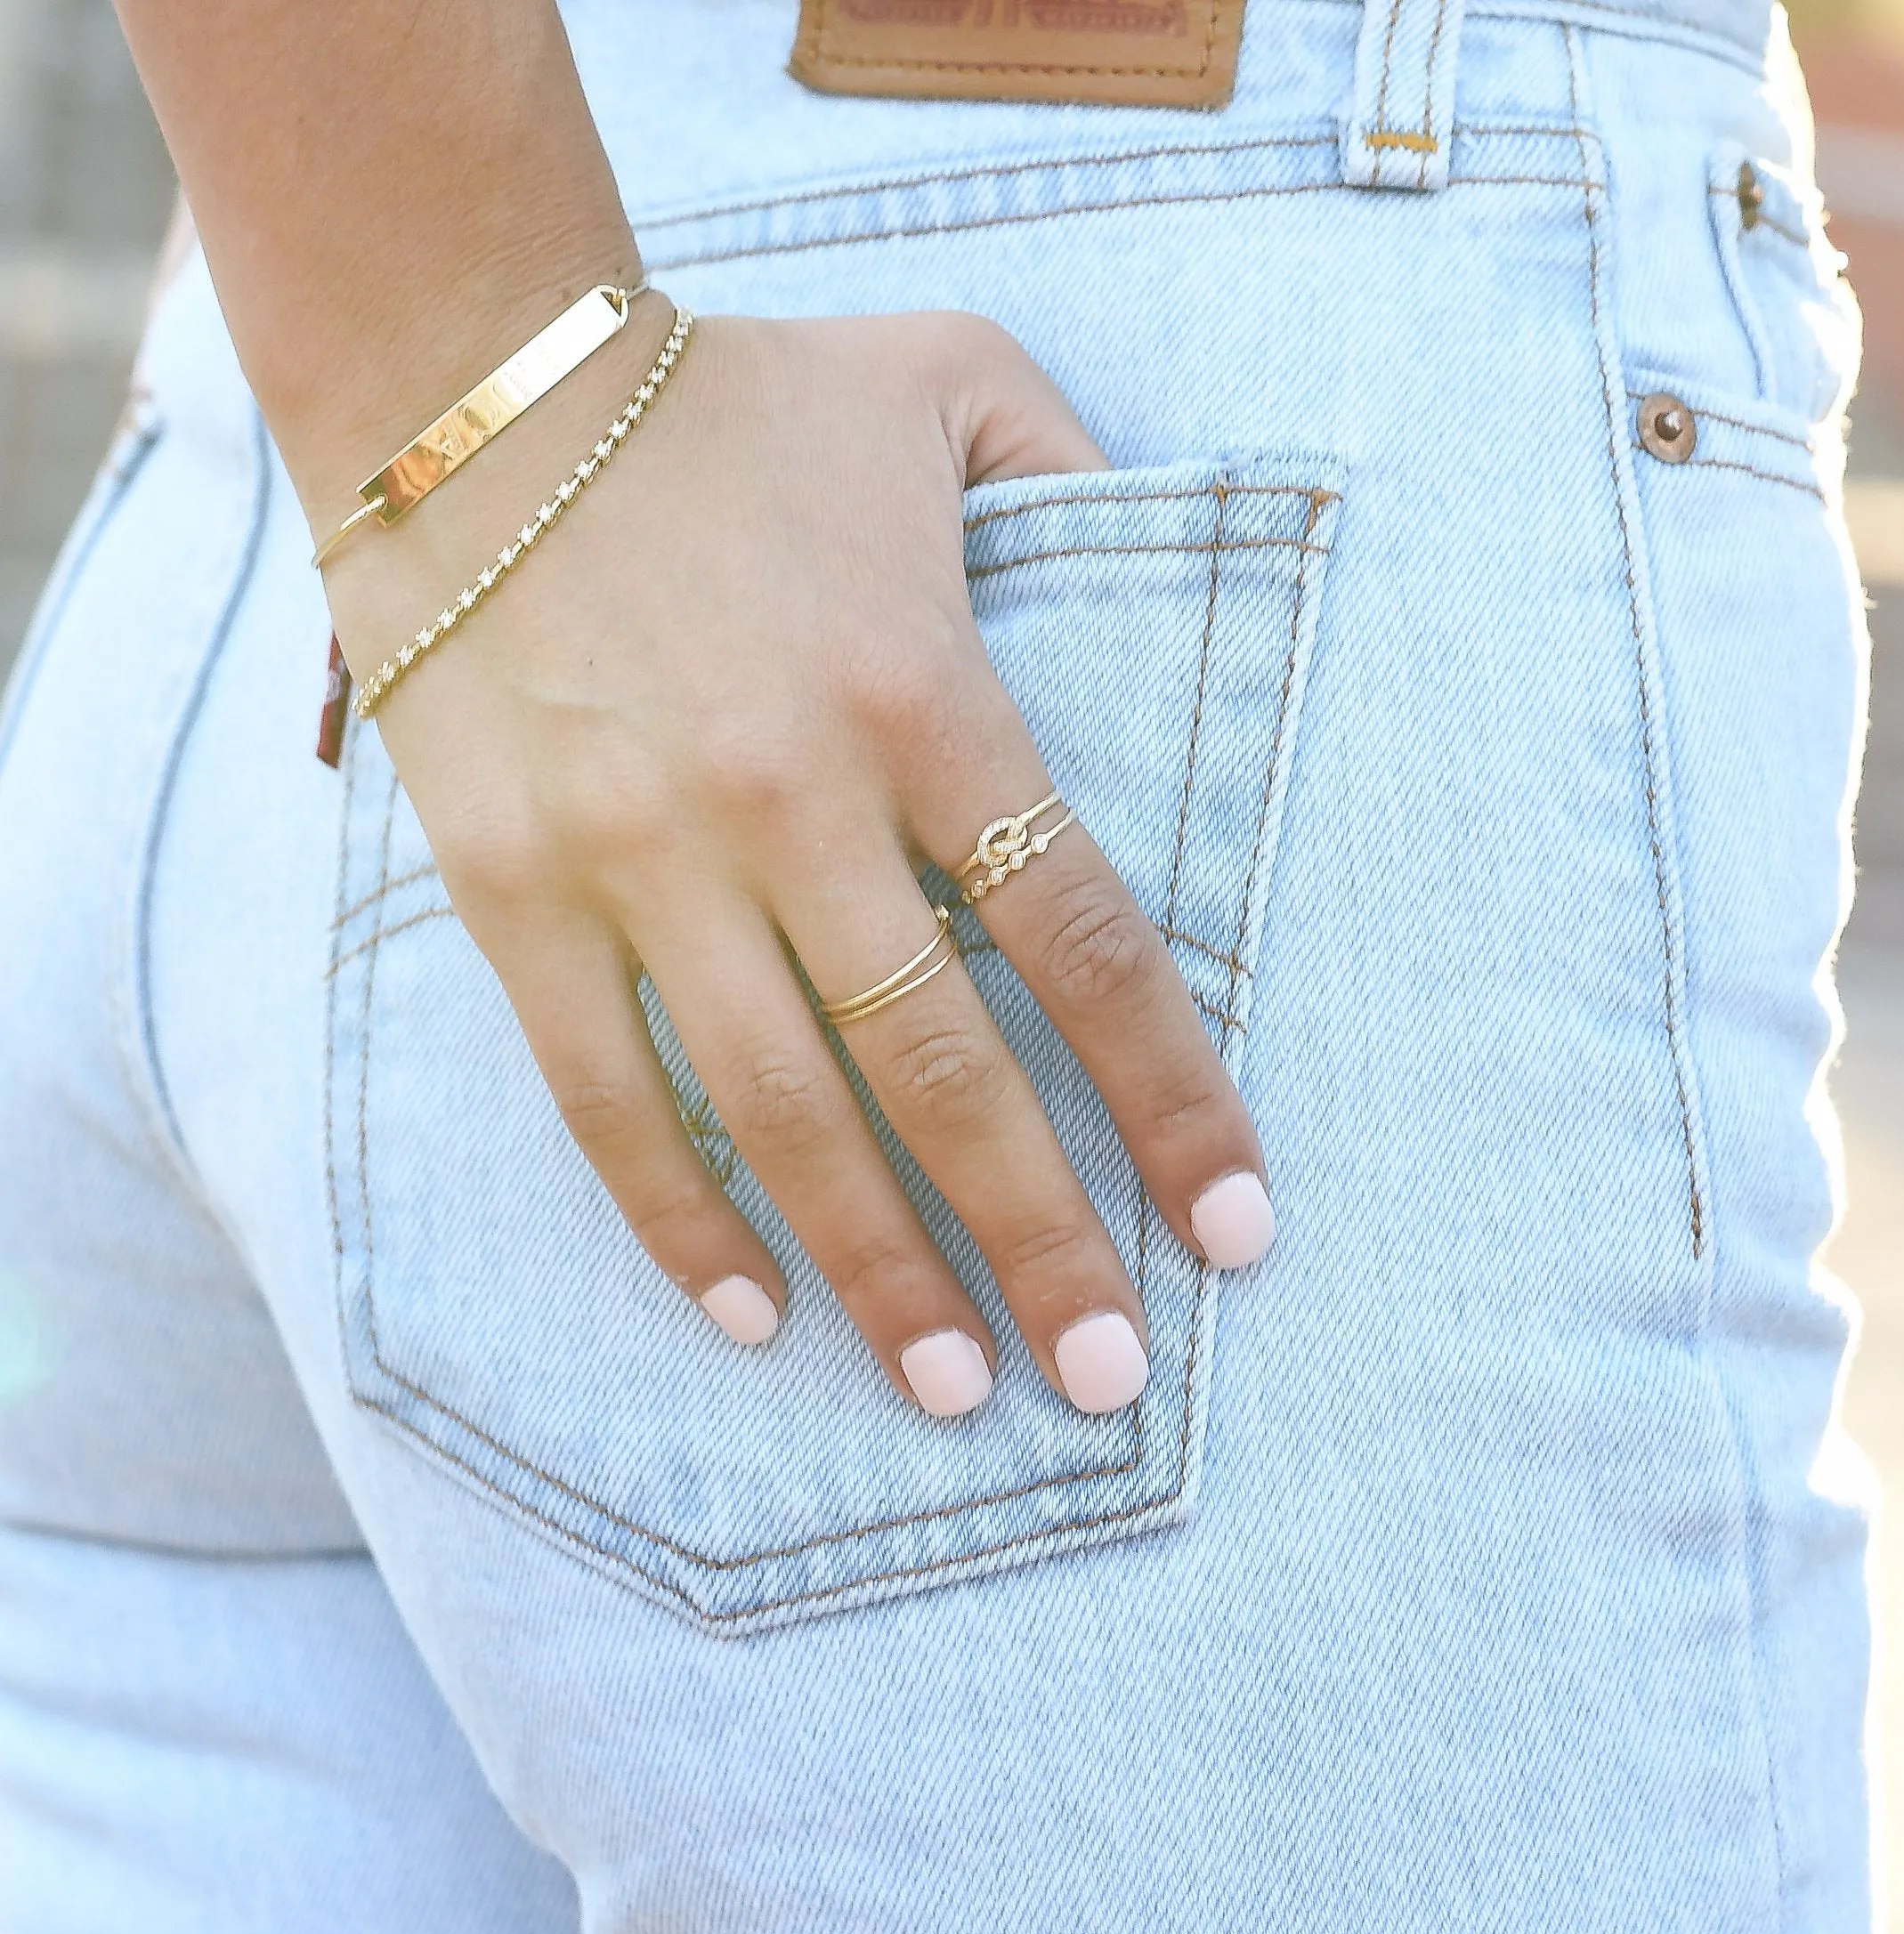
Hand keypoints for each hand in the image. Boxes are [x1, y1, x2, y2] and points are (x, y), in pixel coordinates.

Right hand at [323, 305, 1275, 1418]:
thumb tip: (1173, 557)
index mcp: (927, 692)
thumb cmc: (733, 391)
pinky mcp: (516, 886)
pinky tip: (748, 1313)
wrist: (470, 376)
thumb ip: (1088, 474)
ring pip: (784, 1112)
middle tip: (1112, 1383)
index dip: (1174, 1100)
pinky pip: (603, 1091)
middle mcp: (794, 797)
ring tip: (958, 1393)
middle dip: (1040, 1240)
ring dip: (878, 1270)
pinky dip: (677, 1215)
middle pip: (945, 1069)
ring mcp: (644, 855)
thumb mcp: (950, 382)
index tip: (1238, 1230)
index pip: (1086, 943)